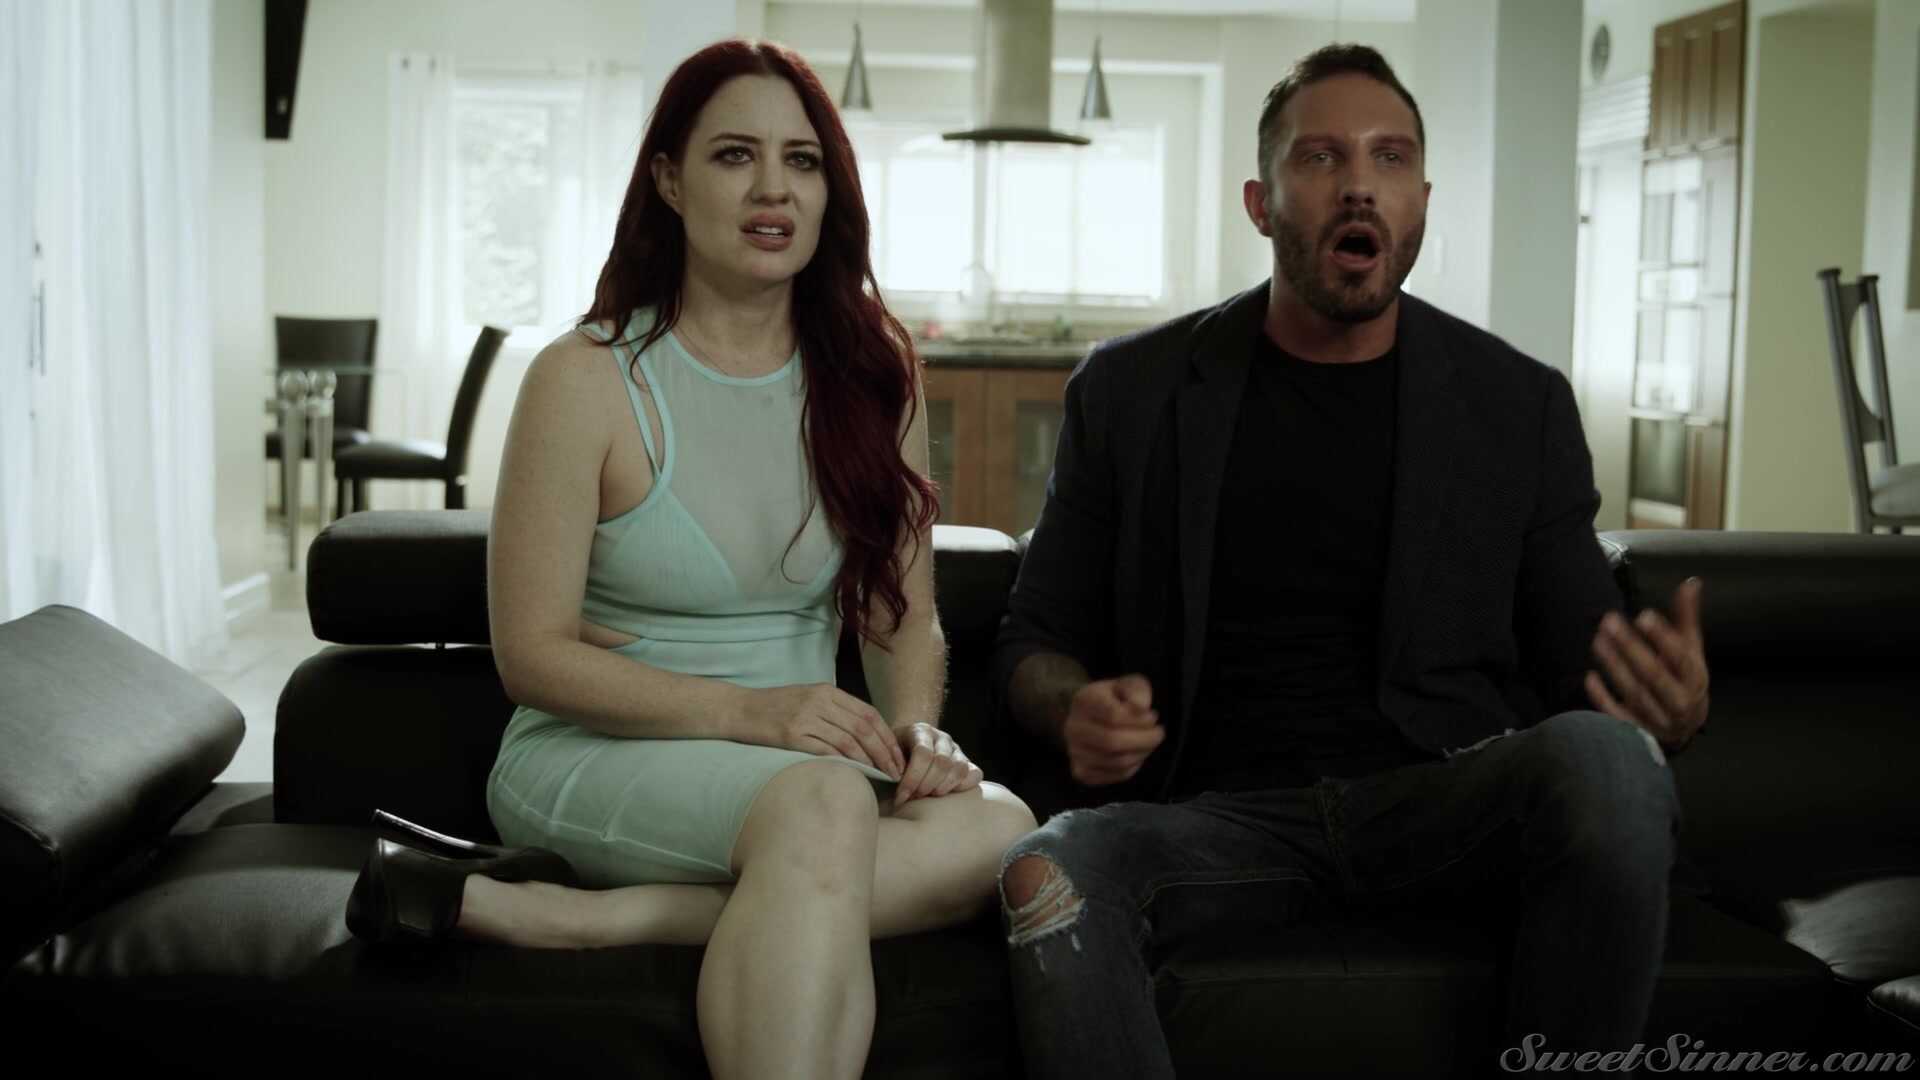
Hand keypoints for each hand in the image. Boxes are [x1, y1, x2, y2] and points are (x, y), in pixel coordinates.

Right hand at [737, 684, 904, 779]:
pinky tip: (854, 775)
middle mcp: (819, 701)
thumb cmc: (775, 708)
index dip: (887, 736)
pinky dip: (844, 763)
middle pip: (863, 728)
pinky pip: (825, 750)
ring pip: (848, 740)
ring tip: (880, 777)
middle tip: (895, 771)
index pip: (869, 714)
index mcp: (827, 691)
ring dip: (869, 761)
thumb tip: (865, 735)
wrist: (738, 709)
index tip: (898, 756)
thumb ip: (835, 711)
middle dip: (884, 752)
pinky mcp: (791, 735)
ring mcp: (805, 717)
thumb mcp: (808, 699)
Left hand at [890, 722, 983, 809]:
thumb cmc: (895, 755)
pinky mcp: (967, 762)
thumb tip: (891, 783)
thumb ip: (888, 764)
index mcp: (920, 731)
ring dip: (942, 789)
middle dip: (926, 786)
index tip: (900, 797)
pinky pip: (974, 774)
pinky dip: (961, 787)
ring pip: (959, 769)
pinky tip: (945, 794)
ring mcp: (957, 749)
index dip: (912, 779)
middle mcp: (941, 737)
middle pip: (942, 763)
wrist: (909, 745)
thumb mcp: (887, 755)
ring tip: (928, 797)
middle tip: (913, 798)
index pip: (922, 754)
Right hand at [1063, 674, 1164, 785]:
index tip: (1153, 716)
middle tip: (1159, 734)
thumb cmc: (1114, 698)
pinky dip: (1132, 768)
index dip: (1140, 719)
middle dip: (1144, 740)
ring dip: (1141, 754)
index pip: (1113, 715)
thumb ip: (1137, 690)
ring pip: (1116, 761)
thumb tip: (1141, 707)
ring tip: (1149, 743)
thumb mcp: (1128, 684)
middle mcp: (1073, 727)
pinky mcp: (1080, 771)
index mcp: (1083, 701)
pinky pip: (1114, 776)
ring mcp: (1074, 751)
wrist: (1089, 716)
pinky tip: (1136, 755)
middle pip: (1112, 741)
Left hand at [1585, 577, 1709, 752]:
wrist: (1685, 727)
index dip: (1663, 638)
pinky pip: (1618, 717)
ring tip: (1597, 639)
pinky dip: (1602, 698)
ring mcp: (1657, 719)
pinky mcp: (1637, 731)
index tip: (1643, 615)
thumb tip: (1691, 582)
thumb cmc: (1684, 679)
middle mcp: (1679, 701)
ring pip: (1634, 693)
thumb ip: (1686, 618)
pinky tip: (1589, 677)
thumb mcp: (1690, 650)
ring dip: (1614, 666)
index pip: (1680, 658)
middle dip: (1631, 648)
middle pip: (1654, 675)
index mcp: (1694, 678)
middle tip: (1609, 621)